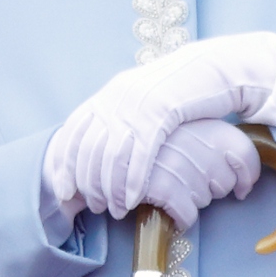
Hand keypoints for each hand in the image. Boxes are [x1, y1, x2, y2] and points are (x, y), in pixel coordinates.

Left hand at [47, 33, 275, 219]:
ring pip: (112, 157)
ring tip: (116, 209)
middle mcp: (116, 98)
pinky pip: (140, 155)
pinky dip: (134, 181)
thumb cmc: (179, 88)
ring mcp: (137, 106)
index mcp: (109, 93)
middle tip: (93, 206)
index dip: (64, 164)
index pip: (72, 133)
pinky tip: (134, 199)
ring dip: (111, 189)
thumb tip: (101, 144)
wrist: (212, 67)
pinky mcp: (160, 114)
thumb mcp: (141, 97)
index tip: (64, 190)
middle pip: (89, 150)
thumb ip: (119, 115)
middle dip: (88, 184)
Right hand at [134, 120, 267, 230]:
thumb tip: (243, 185)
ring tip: (171, 184)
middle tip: (187, 179)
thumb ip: (216, 143)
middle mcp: (200, 146)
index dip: (247, 176)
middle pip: (225, 184)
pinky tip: (169, 207)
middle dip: (211, 188)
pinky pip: (188, 216)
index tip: (241, 188)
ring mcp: (182, 167)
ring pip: (205, 201)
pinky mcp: (164, 188)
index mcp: (210, 126)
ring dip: (191, 199)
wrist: (113, 143)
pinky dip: (181, 217)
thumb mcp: (188, 126)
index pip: (246, 153)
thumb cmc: (155, 138)